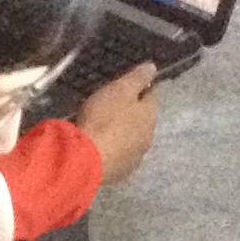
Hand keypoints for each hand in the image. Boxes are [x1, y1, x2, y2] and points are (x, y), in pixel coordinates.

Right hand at [77, 62, 158, 185]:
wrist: (85, 159)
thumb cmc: (103, 118)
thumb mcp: (120, 90)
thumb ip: (138, 78)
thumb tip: (154, 68)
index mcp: (150, 115)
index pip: (151, 95)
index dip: (140, 87)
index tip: (129, 84)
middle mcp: (148, 137)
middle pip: (143, 119)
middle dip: (132, 112)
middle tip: (113, 105)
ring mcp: (136, 158)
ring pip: (133, 139)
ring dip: (124, 133)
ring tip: (106, 127)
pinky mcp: (121, 173)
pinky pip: (120, 156)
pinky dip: (114, 150)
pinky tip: (102, 147)